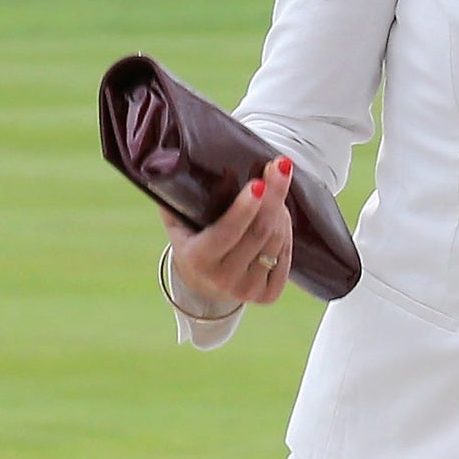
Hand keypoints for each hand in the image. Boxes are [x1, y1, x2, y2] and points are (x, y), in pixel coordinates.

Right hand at [164, 157, 296, 313]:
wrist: (202, 284)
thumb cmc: (193, 241)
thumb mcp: (179, 223)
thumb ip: (176, 198)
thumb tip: (172, 162)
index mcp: (198, 259)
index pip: (227, 232)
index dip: (244, 208)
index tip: (259, 183)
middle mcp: (222, 279)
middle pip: (260, 231)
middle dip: (274, 196)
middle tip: (281, 167)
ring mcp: (246, 289)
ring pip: (276, 241)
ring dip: (280, 212)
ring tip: (275, 192)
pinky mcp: (267, 296)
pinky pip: (286, 256)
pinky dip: (285, 233)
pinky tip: (278, 219)